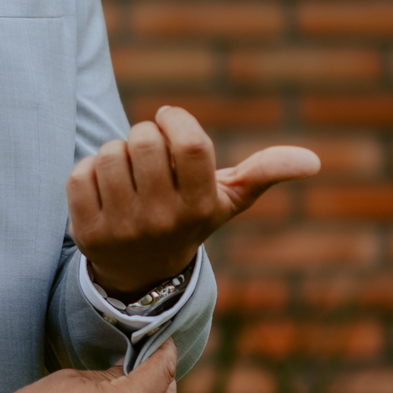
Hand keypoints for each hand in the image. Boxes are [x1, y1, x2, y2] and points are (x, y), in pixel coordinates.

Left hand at [67, 105, 320, 295]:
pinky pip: (80, 174)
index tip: (167, 120)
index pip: (187, 142)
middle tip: (147, 152)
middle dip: (142, 134)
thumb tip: (312, 160)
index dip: (173, 118)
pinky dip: (88, 173)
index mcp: (201, 206)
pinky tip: (103, 189)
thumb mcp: (228, 200)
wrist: (141, 274)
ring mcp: (124, 228)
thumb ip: (265, 173)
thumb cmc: (188, 218)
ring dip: (115, 153)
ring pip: (109, 153)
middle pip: (143, 140)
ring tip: (128, 174)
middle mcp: (164, 220)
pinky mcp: (88, 232)